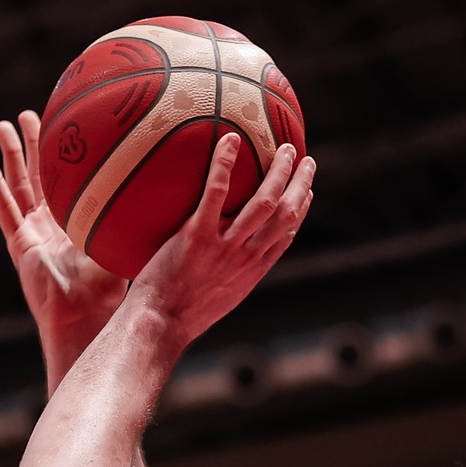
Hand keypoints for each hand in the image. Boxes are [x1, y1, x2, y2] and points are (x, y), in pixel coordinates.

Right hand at [0, 112, 126, 362]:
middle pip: (39, 176)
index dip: (67, 157)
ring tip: (2, 125)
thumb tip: (174, 187)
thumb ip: (143, 214)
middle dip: (35, 145)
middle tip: (33, 115)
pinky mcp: (18, 244)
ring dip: (9, 155)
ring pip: (17, 185)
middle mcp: (51, 226)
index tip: (69, 125)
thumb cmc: (112, 288)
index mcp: (75, 223)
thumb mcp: (129, 239)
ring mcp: (31, 234)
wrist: (86, 314)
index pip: (70, 183)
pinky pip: (3, 207)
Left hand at [131, 136, 315, 347]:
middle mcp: (247, 258)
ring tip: (285, 148)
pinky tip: (229, 139)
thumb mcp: (210, 300)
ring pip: (264, 202)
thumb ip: (220, 275)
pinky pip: (216, 192)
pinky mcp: (198, 236)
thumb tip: (212, 261)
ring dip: (280, 172)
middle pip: (287, 214)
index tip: (306, 193)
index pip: (286, 236)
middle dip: (301, 185)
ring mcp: (225, 247)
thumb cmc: (176, 317)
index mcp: (251, 272)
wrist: (159, 327)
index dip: (300, 210)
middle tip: (306, 160)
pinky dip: (225, 163)